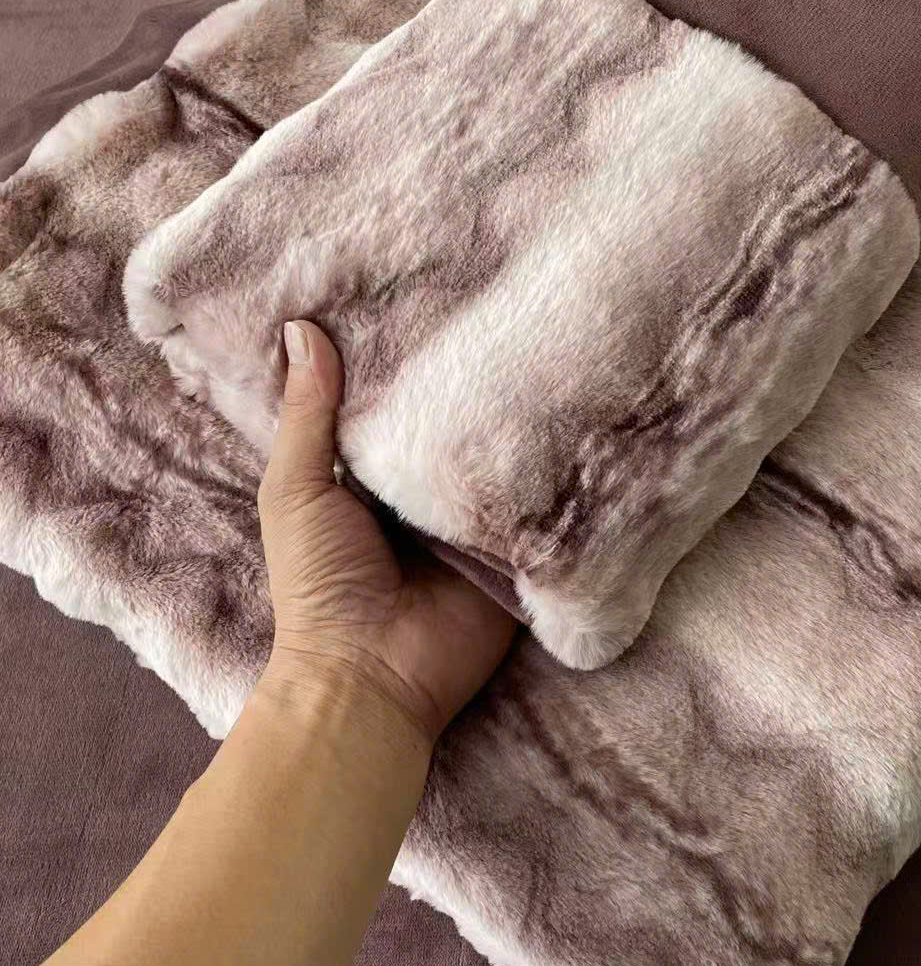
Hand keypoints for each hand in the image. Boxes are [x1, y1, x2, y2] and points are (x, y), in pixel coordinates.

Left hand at [256, 319, 515, 746]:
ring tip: (550, 342)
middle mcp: (425, 492)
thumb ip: (307, 416)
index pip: (396, 402)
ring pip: (498, 458)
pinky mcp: (515, 549)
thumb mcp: (297, 490)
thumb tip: (301, 328)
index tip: (430, 290)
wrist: (372, 674)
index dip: (407, 357)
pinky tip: (577, 413)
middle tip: (507, 305)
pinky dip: (549, 470)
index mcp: (371, 475)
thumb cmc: (320, 581)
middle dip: (471, 382)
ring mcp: (474, 521)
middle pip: (452, 425)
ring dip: (516, 420)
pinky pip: (535, 502)